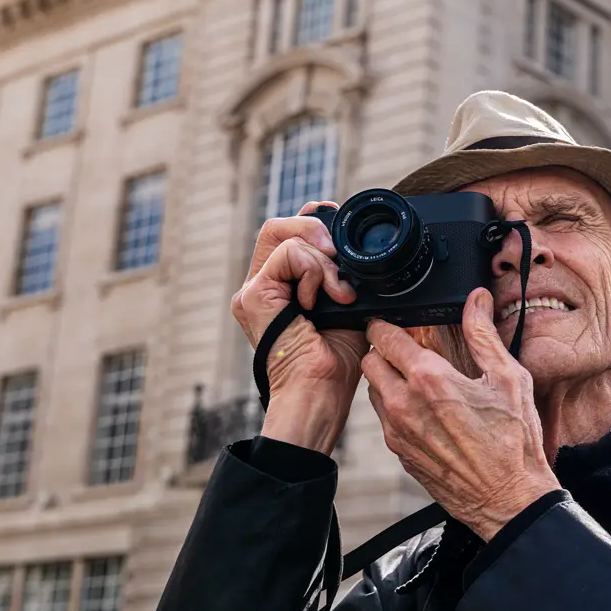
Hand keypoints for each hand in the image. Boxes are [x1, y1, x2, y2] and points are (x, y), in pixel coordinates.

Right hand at [231, 201, 365, 455]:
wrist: (321, 390)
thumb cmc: (335, 360)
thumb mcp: (347, 304)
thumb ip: (343, 274)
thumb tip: (357, 250)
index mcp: (281, 286)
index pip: (288, 233)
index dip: (315, 220)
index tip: (343, 234)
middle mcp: (262, 285)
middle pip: (280, 226)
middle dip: (317, 229)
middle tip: (341, 257)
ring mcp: (253, 290)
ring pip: (282, 234)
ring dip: (321, 257)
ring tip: (338, 291)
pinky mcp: (253, 295)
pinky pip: (287, 256)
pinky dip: (313, 271)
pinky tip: (321, 300)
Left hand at [362, 288, 561, 540]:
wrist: (509, 500)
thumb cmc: (514, 442)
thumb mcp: (508, 378)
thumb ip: (484, 335)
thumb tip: (476, 300)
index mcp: (429, 379)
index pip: (384, 337)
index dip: (387, 324)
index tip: (397, 324)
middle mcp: (404, 404)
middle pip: (369, 362)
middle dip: (383, 351)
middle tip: (407, 351)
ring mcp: (398, 433)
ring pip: (373, 392)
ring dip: (388, 381)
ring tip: (418, 382)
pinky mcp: (400, 454)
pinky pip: (385, 421)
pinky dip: (396, 409)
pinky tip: (425, 412)